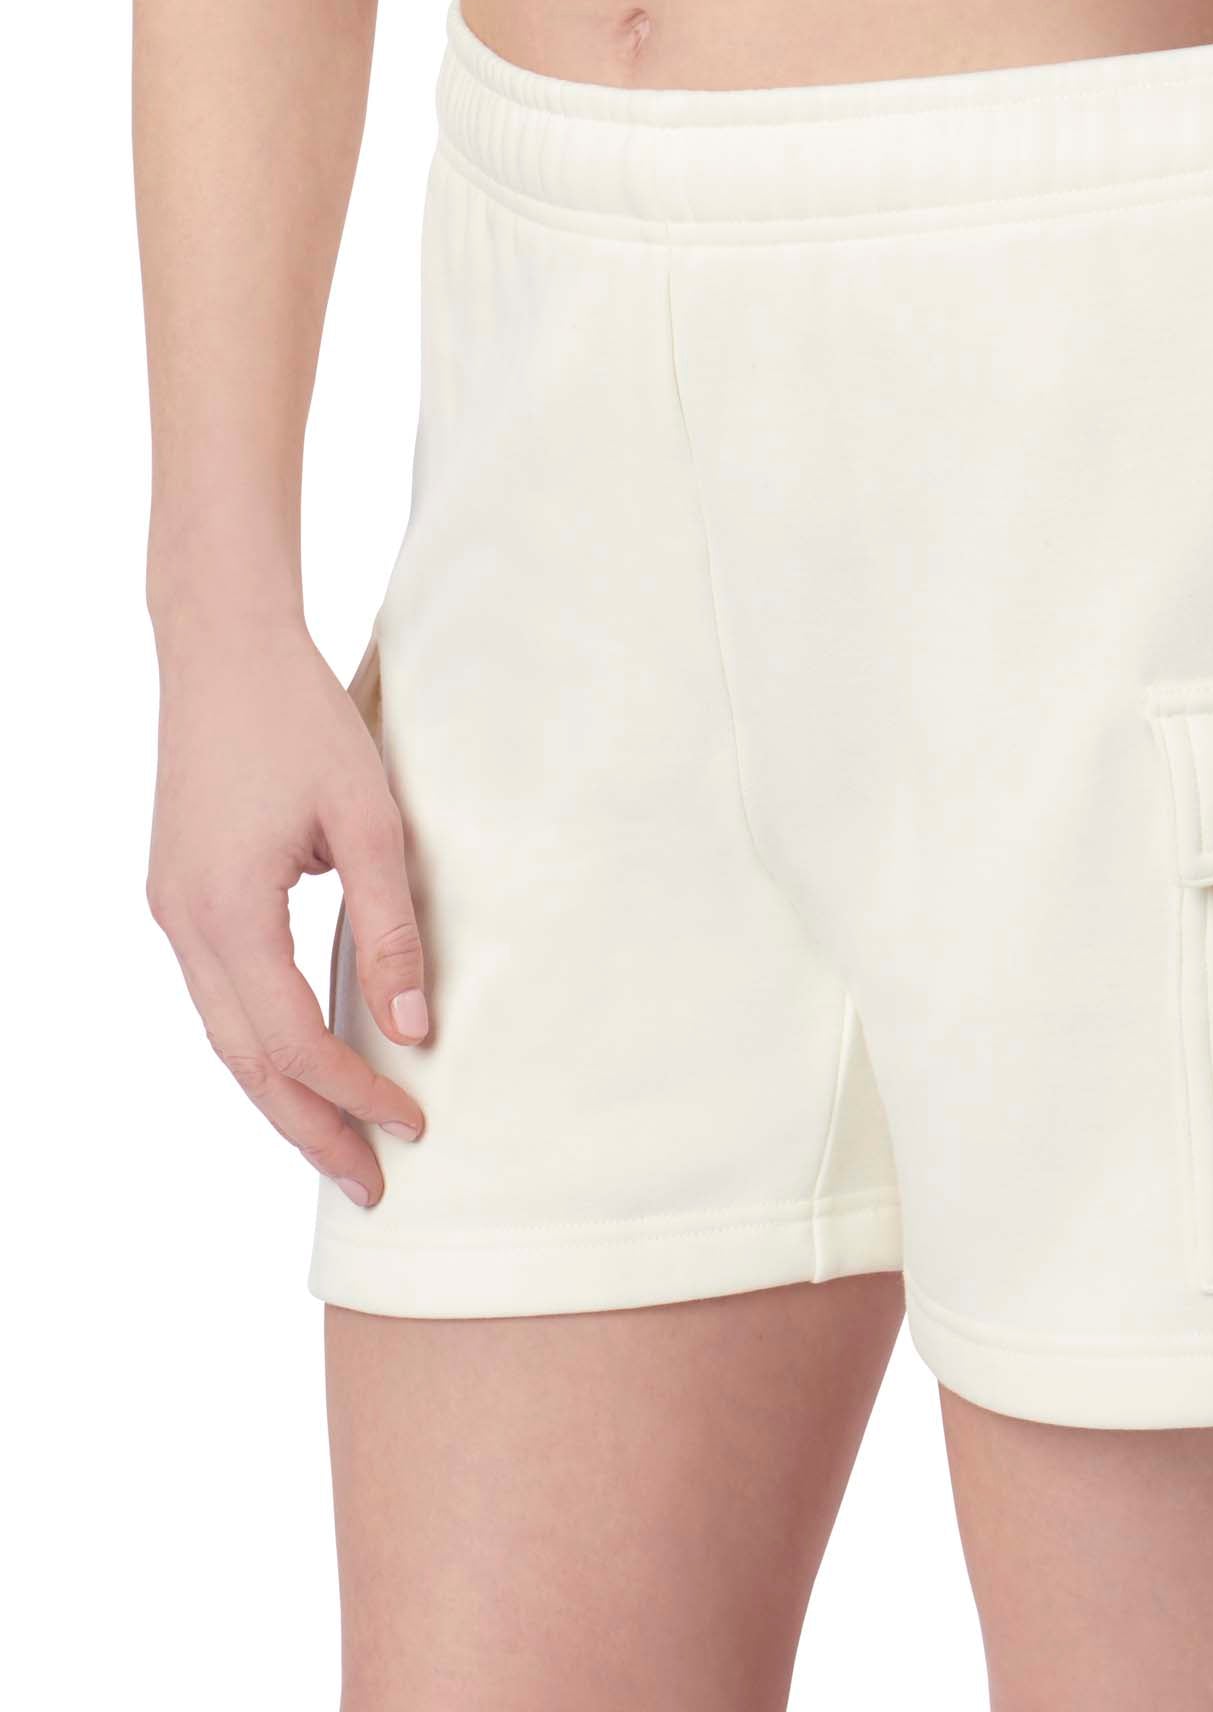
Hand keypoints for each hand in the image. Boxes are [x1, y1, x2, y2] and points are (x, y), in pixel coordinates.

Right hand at [147, 622, 426, 1206]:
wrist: (225, 650)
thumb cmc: (304, 722)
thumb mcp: (372, 820)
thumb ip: (393, 926)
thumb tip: (417, 1026)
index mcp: (227, 910)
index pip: (291, 1041)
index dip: (354, 1093)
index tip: (416, 1123)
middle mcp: (183, 923)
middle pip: (245, 1062)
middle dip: (309, 1128)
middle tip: (371, 1185)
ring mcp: (172, 910)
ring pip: (224, 1036)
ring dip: (281, 1094)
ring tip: (340, 1144)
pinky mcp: (180, 894)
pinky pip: (219, 996)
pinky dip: (260, 1044)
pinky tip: (303, 1063)